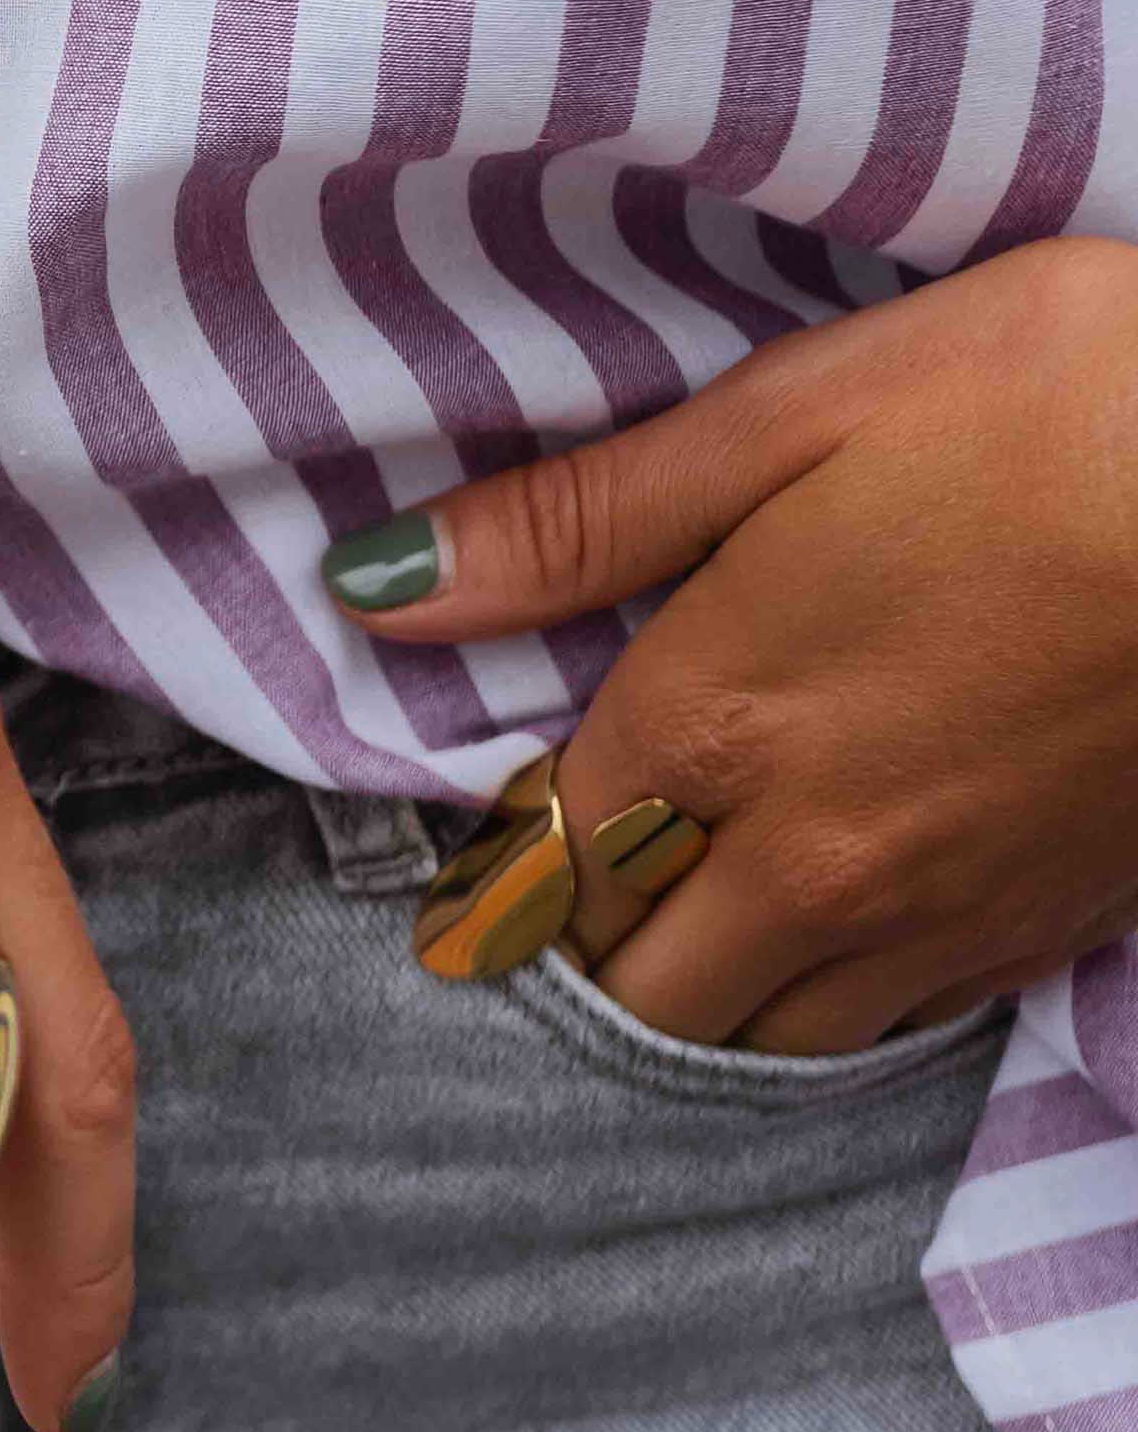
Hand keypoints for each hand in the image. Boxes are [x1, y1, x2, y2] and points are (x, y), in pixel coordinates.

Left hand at [323, 240, 1137, 1052]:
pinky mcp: (1047, 930)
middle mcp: (808, 859)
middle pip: (630, 980)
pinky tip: (838, 917)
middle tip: (592, 856)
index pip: (537, 858)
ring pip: (755, 1032)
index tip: (508, 801)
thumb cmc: (1052, 399)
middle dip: (587, 934)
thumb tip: (378, 582)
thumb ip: (579, 520)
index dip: (506, 836)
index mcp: (713, 723)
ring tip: (697, 896)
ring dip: (702, 984)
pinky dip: (832, 995)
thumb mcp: (792, 409)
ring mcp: (938, 914)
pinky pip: (889, 1027)